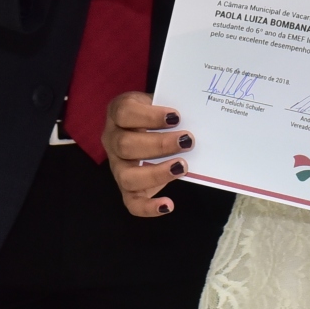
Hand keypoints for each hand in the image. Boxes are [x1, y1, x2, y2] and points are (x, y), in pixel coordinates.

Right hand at [105, 90, 193, 216]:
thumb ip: (170, 109)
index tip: (176, 116)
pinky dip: (148, 207)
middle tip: (187, 140)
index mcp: (117, 113)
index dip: (149, 116)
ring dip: (156, 173)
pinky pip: (131, 202)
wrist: (147, 125)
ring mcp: (117, 166)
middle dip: (160, 144)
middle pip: (125, 145)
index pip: (125, 113)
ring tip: (182, 166)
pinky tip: (168, 205)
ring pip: (127, 176)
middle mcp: (112, 140)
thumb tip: (197, 115)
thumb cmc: (155, 112)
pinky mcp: (126, 187)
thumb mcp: (159, 101)